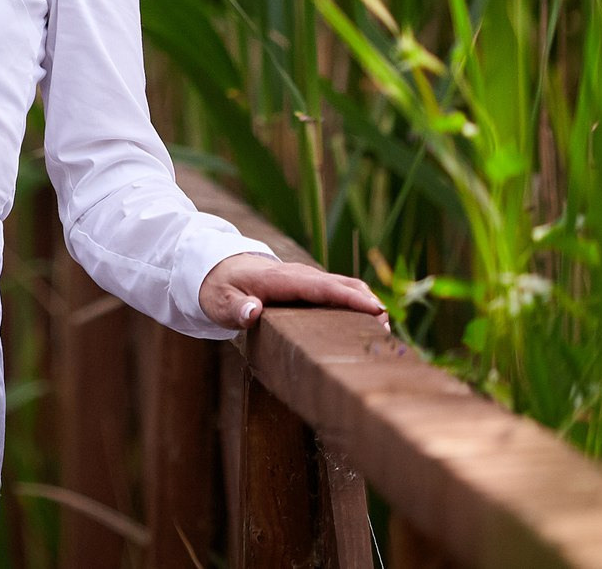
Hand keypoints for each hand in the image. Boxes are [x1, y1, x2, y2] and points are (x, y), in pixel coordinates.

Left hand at [199, 252, 388, 331]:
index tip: (375, 310)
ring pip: (342, 286)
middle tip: (388, 329)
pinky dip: (355, 303)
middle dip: (367, 302)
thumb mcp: (218, 301)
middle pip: (341, 284)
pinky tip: (366, 326)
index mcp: (280, 279)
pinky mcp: (307, 287)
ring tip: (384, 332)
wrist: (214, 268)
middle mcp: (298, 275)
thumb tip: (252, 311)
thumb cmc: (217, 288)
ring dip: (365, 303)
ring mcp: (304, 280)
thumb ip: (235, 307)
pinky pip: (336, 292)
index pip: (321, 288)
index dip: (349, 298)